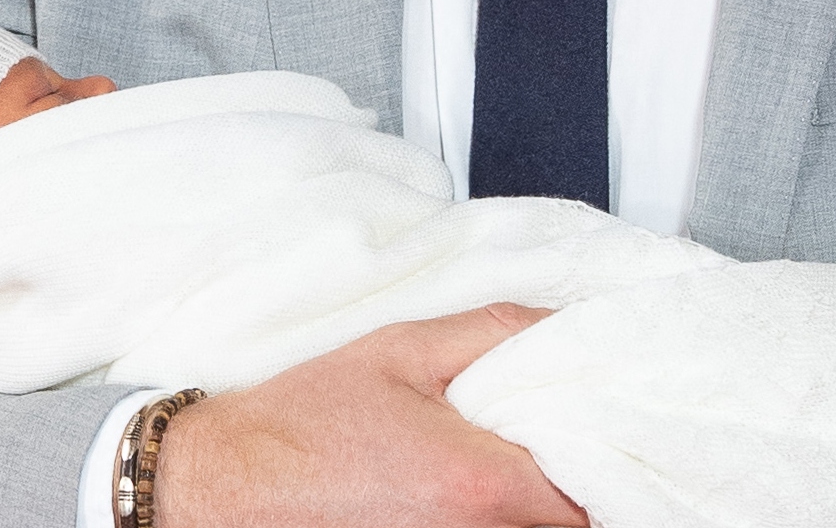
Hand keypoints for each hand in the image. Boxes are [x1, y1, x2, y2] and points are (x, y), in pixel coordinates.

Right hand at [154, 305, 584, 527]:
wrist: (230, 485)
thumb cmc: (303, 423)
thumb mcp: (402, 350)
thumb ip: (498, 333)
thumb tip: (570, 327)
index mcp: (480, 486)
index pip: (594, 495)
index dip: (604, 460)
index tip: (594, 430)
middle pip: (572, 525)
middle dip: (573, 485)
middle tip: (549, 442)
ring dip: (536, 507)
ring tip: (502, 464)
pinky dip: (498, 523)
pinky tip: (466, 494)